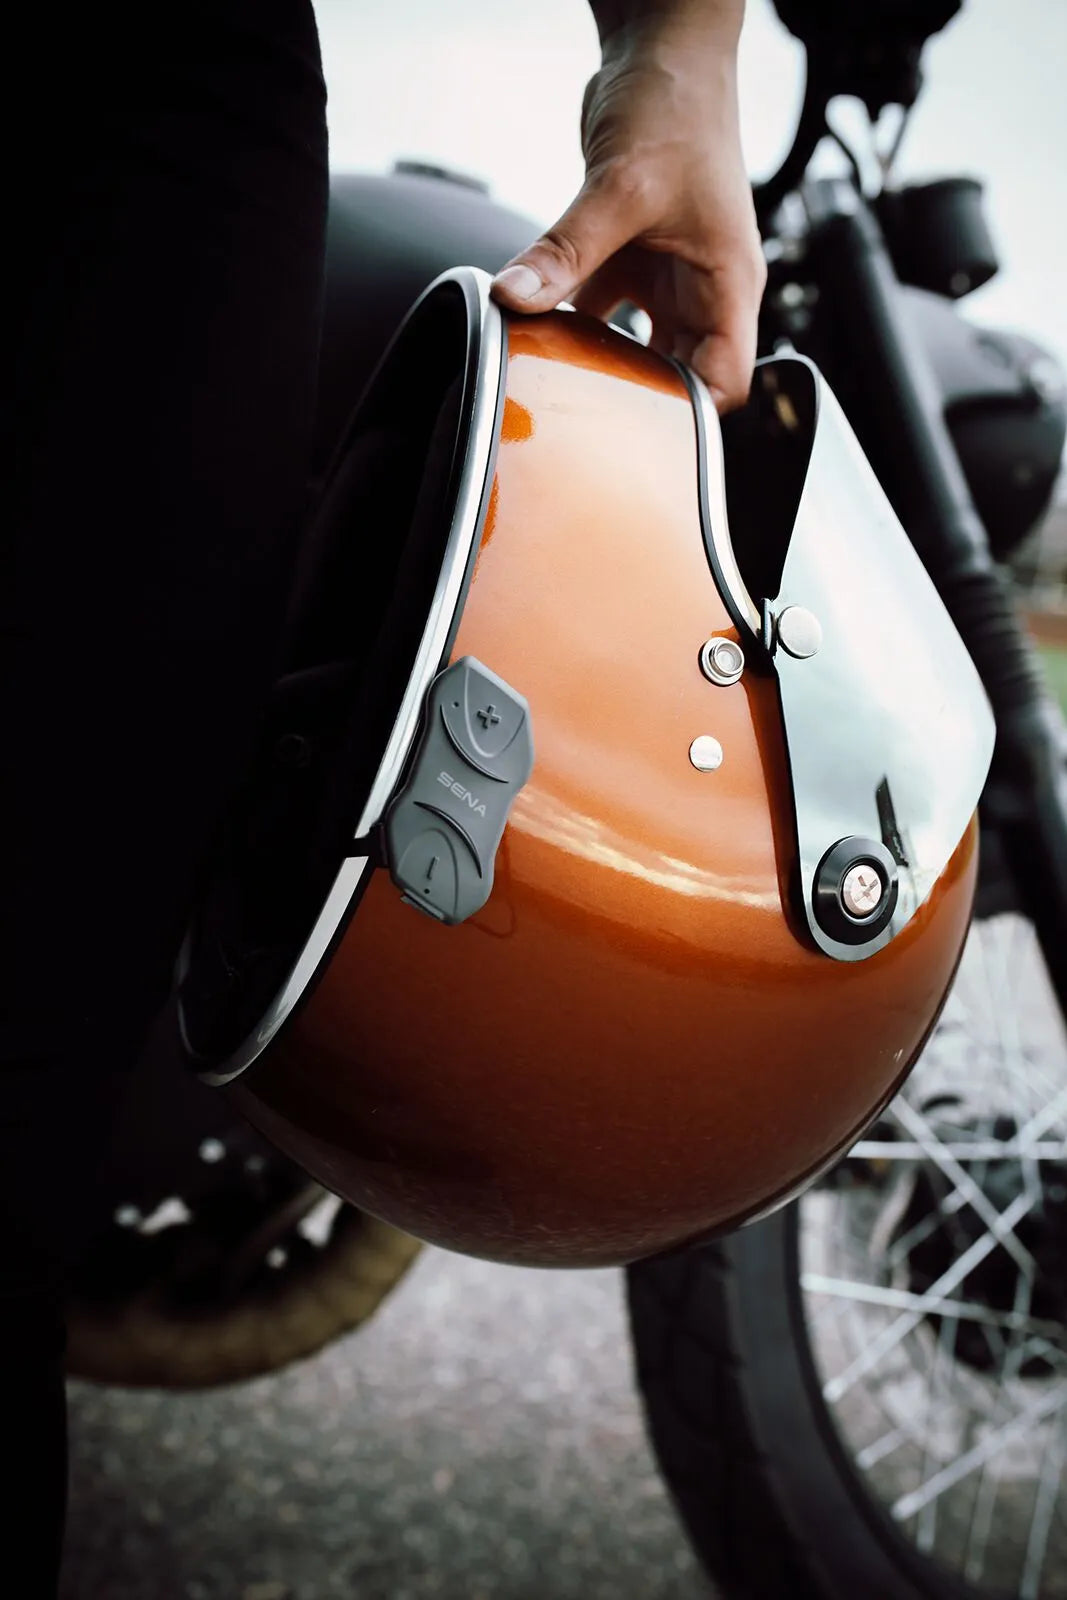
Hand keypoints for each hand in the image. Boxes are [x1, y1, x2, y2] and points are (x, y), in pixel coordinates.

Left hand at [491, 2, 764, 411]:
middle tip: (587, 420)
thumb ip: (566, 251)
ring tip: (560, 384)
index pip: (727, 381)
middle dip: (638, 400)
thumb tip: (516, 298)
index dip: (693, 416)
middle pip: (680, 376)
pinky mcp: (631, 259)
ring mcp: (667, 277)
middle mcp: (703, 289)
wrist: (659, 48)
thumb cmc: (678, 104)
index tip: (644, 433)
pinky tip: (539, 335)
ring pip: (636, 347)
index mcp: (729, 285)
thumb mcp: (620, 188)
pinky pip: (600, 311)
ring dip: (599, 364)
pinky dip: (571, 324)